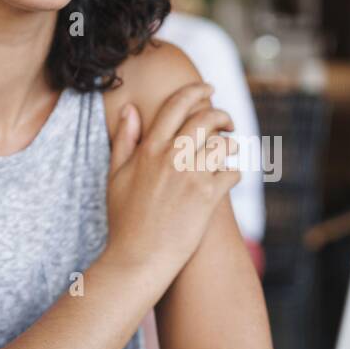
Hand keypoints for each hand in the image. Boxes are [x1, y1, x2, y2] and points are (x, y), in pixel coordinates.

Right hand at [104, 82, 239, 286]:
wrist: (138, 259)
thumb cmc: (125, 220)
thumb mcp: (115, 176)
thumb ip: (124, 140)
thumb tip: (130, 109)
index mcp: (149, 149)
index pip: (177, 105)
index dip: (197, 91)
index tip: (209, 90)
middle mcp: (171, 157)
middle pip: (207, 118)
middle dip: (222, 115)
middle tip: (227, 123)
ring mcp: (191, 176)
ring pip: (224, 144)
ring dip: (231, 146)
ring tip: (228, 154)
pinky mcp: (208, 197)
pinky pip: (233, 173)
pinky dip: (234, 174)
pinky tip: (226, 180)